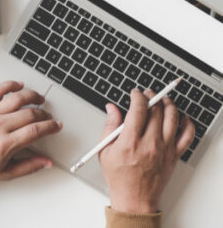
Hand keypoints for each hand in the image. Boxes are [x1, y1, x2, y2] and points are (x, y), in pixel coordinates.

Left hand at [0, 81, 61, 179]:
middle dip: (44, 114)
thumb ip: (29, 166)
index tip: (56, 125)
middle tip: (48, 116)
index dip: (50, 126)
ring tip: (39, 99)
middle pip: (30, 113)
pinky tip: (19, 85)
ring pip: (18, 98)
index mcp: (5, 144)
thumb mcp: (6, 172)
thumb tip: (47, 162)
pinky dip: (11, 84)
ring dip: (33, 96)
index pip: (35, 131)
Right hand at [99, 89, 194, 213]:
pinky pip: (188, 135)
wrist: (134, 199)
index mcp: (130, 142)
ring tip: (162, 99)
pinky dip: (187, 122)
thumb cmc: (119, 177)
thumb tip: (111, 108)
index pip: (139, 109)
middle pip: (156, 110)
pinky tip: (181, 117)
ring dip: (168, 103)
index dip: (137, 96)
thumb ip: (109, 126)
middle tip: (147, 94)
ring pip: (172, 117)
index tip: (135, 93)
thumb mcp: (105, 151)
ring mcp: (165, 149)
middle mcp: (150, 143)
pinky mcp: (174, 155)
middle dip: (151, 96)